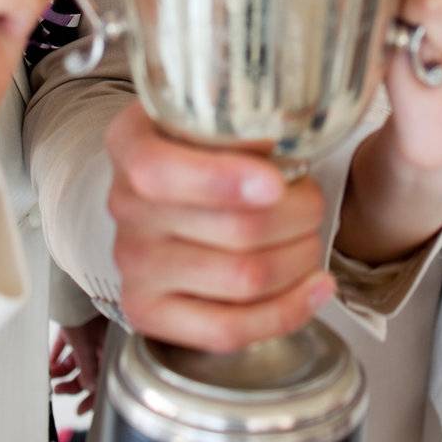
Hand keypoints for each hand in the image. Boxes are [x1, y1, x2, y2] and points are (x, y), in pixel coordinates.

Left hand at [51, 315, 108, 415]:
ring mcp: (89, 337)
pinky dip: (58, 357)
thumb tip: (90, 389)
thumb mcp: (85, 345)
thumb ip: (88, 369)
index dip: (93, 398)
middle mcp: (101, 345)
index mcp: (109, 350)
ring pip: (77, 362)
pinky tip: (49, 363)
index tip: (81, 410)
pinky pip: (68, 348)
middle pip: (88, 373)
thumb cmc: (84, 313)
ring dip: (62, 371)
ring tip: (50, 375)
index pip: (104, 380)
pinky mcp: (77, 329)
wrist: (71, 289)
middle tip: (58, 390)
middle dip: (72, 384)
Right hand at [106, 101, 334, 353]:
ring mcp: (132, 264)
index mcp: (131, 144)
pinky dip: (286, 311)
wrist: (166, 191)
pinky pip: (225, 330)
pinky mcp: (146, 312)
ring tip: (313, 240)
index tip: (277, 183)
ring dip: (299, 258)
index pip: (162, 172)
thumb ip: (238, 119)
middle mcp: (124, 206)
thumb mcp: (210, 112)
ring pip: (242, 278)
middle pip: (231, 229)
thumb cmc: (202, 145)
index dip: (223, 180)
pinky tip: (316, 287)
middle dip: (298, 216)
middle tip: (315, 203)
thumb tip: (278, 143)